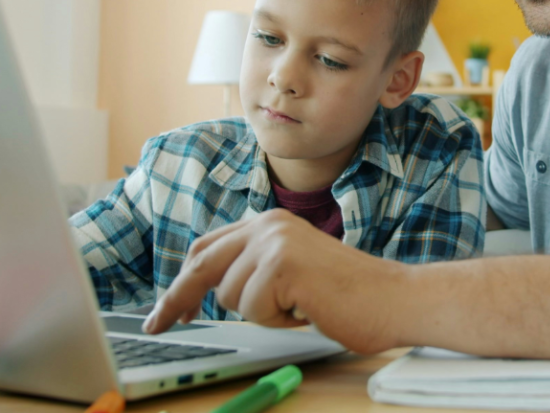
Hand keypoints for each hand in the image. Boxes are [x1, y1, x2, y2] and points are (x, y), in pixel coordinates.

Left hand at [142, 209, 404, 352]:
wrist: (392, 298)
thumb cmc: (349, 295)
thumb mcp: (292, 271)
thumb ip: (256, 268)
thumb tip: (210, 289)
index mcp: (270, 222)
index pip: (208, 247)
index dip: (183, 280)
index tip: (168, 309)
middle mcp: (268, 224)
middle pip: (201, 264)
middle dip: (175, 299)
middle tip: (156, 326)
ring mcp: (274, 242)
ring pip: (229, 296)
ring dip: (260, 314)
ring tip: (298, 307)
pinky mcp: (282, 265)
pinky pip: (252, 309)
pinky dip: (277, 321)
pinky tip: (306, 309)